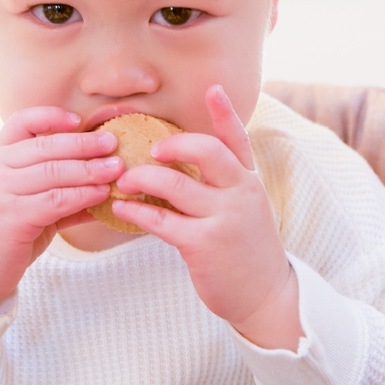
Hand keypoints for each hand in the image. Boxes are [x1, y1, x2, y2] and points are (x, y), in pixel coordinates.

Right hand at [0, 107, 121, 324]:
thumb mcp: (23, 204)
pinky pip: (56, 200)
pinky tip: (101, 195)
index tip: (80, 120)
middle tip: (113, 143)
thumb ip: (56, 191)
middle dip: (84, 143)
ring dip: (90, 169)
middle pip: (46, 145)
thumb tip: (102, 186)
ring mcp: (0, 191)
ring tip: (117, 169)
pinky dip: (82, 195)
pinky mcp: (12, 217)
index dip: (52, 117)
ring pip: (54, 171)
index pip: (22, 122)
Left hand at [111, 85, 302, 350]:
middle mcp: (240, 193)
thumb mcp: (246, 207)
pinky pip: (161, 220)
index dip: (224, 113)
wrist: (264, 295)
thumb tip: (185, 160)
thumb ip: (224, 181)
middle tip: (150, 150)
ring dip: (141, 178)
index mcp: (249, 181)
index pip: (238, 139)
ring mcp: (223, 218)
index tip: (212, 89)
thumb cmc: (245, 247)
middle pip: (207, 151)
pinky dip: (135, 212)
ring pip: (174, 183)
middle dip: (173, 143)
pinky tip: (120, 209)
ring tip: (123, 182)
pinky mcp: (203, 244)